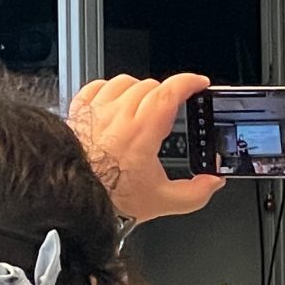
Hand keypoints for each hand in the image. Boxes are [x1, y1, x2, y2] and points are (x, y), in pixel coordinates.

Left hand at [68, 74, 223, 222]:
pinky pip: (96, 87)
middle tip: (173, 107)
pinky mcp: (78, 114)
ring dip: (139, 89)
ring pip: (124, 82)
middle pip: (150, 85)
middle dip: (167, 93)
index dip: (189, 82)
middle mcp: (119, 116)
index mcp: (142, 131)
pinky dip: (109, 88)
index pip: (170, 91)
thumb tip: (213, 182)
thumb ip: (195, 192)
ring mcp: (97, 112)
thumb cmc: (109, 199)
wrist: (71, 202)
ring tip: (145, 102)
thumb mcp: (163, 201)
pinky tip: (115, 100)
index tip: (199, 83)